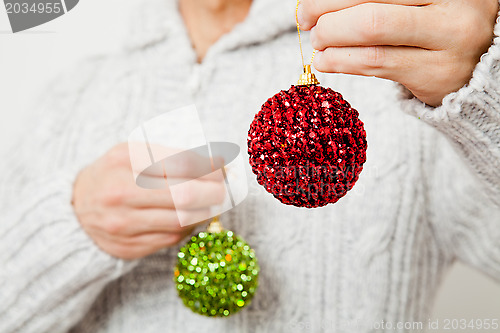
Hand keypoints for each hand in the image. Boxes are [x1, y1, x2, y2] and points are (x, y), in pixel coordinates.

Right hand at [72, 143, 225, 259]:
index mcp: (125, 160)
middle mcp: (122, 191)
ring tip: (213, 203)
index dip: (210, 166)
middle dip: (214, 191)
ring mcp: (124, 223)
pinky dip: (189, 226)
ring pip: (182, 219)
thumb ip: (167, 154)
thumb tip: (213, 163)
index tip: (223, 166)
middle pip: (185, 194)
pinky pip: (172, 237)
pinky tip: (192, 216)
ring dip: (206, 211)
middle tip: (223, 188)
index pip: (182, 162)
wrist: (75, 210)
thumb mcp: (130, 153)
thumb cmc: (112, 175)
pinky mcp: (129, 246)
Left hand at [298, 0, 498, 105]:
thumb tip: (318, 4)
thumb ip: (377, 0)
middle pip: (371, 4)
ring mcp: (448, 39)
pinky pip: (376, 63)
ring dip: (330, 38)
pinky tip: (326, 60)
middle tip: (306, 21)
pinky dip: (341, 61)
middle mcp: (452, 3)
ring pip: (372, 32)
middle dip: (326, 11)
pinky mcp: (435, 73)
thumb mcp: (415, 3)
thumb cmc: (433, 27)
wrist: (476, 67)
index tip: (308, 4)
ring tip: (317, 42)